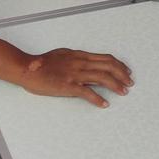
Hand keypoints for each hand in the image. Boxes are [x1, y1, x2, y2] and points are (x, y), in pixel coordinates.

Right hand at [19, 48, 133, 107]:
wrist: (28, 69)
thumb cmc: (43, 63)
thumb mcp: (63, 55)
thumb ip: (77, 59)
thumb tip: (87, 63)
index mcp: (80, 55)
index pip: (105, 58)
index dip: (119, 65)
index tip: (126, 71)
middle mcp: (80, 63)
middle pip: (108, 66)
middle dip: (122, 75)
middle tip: (130, 82)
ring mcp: (75, 74)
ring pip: (102, 78)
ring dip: (116, 85)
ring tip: (123, 92)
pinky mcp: (69, 86)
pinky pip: (87, 92)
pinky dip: (98, 99)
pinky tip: (104, 104)